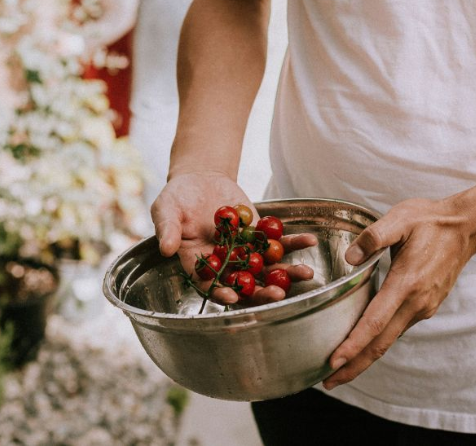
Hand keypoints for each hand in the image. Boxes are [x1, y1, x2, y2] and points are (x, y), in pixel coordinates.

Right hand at [152, 171, 316, 304]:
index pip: (210, 285)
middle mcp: (224, 263)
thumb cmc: (177, 198)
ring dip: (288, 273)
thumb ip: (167, 229)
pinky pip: (279, 242)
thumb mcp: (166, 209)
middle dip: (262, 291)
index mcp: (198, 264)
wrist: (200, 180)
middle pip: (245, 284)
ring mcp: (245, 251)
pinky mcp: (260, 234)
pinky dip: (294, 242)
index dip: (221, 292)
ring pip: (268, 268)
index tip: (234, 296)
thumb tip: (166, 248)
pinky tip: (309, 241)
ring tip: (306, 274)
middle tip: (278, 295)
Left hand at [323, 197, 475, 389]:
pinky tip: (364, 344)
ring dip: (365, 357)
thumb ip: (373, 236)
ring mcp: (424, 307)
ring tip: (340, 368)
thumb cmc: (431, 221)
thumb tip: (350, 258)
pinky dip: (378, 342)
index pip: (375, 322)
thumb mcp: (400, 219)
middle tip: (328, 381)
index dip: (353, 345)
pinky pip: (398, 329)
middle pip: (381, 344)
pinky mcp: (426, 306)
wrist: (467, 228)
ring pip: (389, 339)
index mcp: (407, 283)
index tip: (333, 361)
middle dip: (354, 366)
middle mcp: (417, 302)